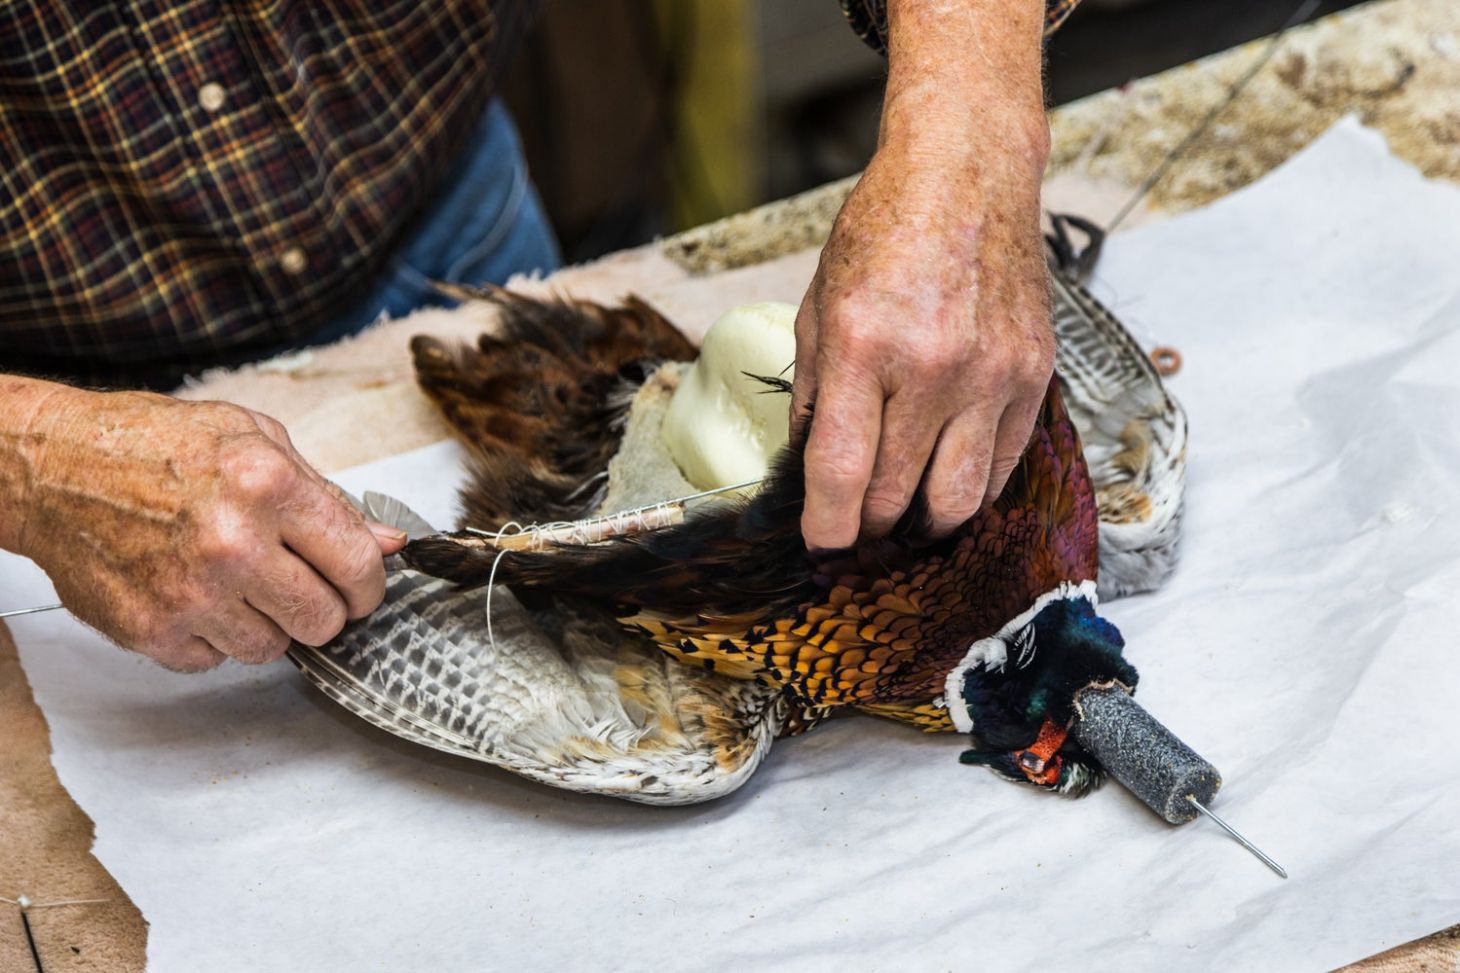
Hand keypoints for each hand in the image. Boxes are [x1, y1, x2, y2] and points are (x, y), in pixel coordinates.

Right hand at [1, 383, 405, 670]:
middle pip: (324, 620)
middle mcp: (233, 543)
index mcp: (268, 486)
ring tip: (236, 580)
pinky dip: (213, 636)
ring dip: (266, 622)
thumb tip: (387, 542)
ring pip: (274, 648)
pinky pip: (216, 660)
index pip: (358, 563)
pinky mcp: (154, 630)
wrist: (54, 467)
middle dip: (323, 608)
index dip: (369, 584)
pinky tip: (195, 593)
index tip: (362, 587)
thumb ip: (327, 496)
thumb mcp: (255, 439)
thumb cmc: (155, 445)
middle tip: (301, 586)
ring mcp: (191, 594)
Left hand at [792, 0, 1053, 550]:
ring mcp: (991, 374)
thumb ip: (812, 391)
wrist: (968, 173)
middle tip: (856, 528)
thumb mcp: (819, 304)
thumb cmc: (884, 232)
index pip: (840, 472)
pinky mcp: (1033, 375)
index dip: (826, 526)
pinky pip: (1003, 465)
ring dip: (923, 522)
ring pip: (958, 499)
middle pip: (896, 495)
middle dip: (869, 526)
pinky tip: (946, 477)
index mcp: (863, 344)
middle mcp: (931, 366)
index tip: (820, 544)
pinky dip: (972, 485)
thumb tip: (809, 468)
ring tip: (903, 516)